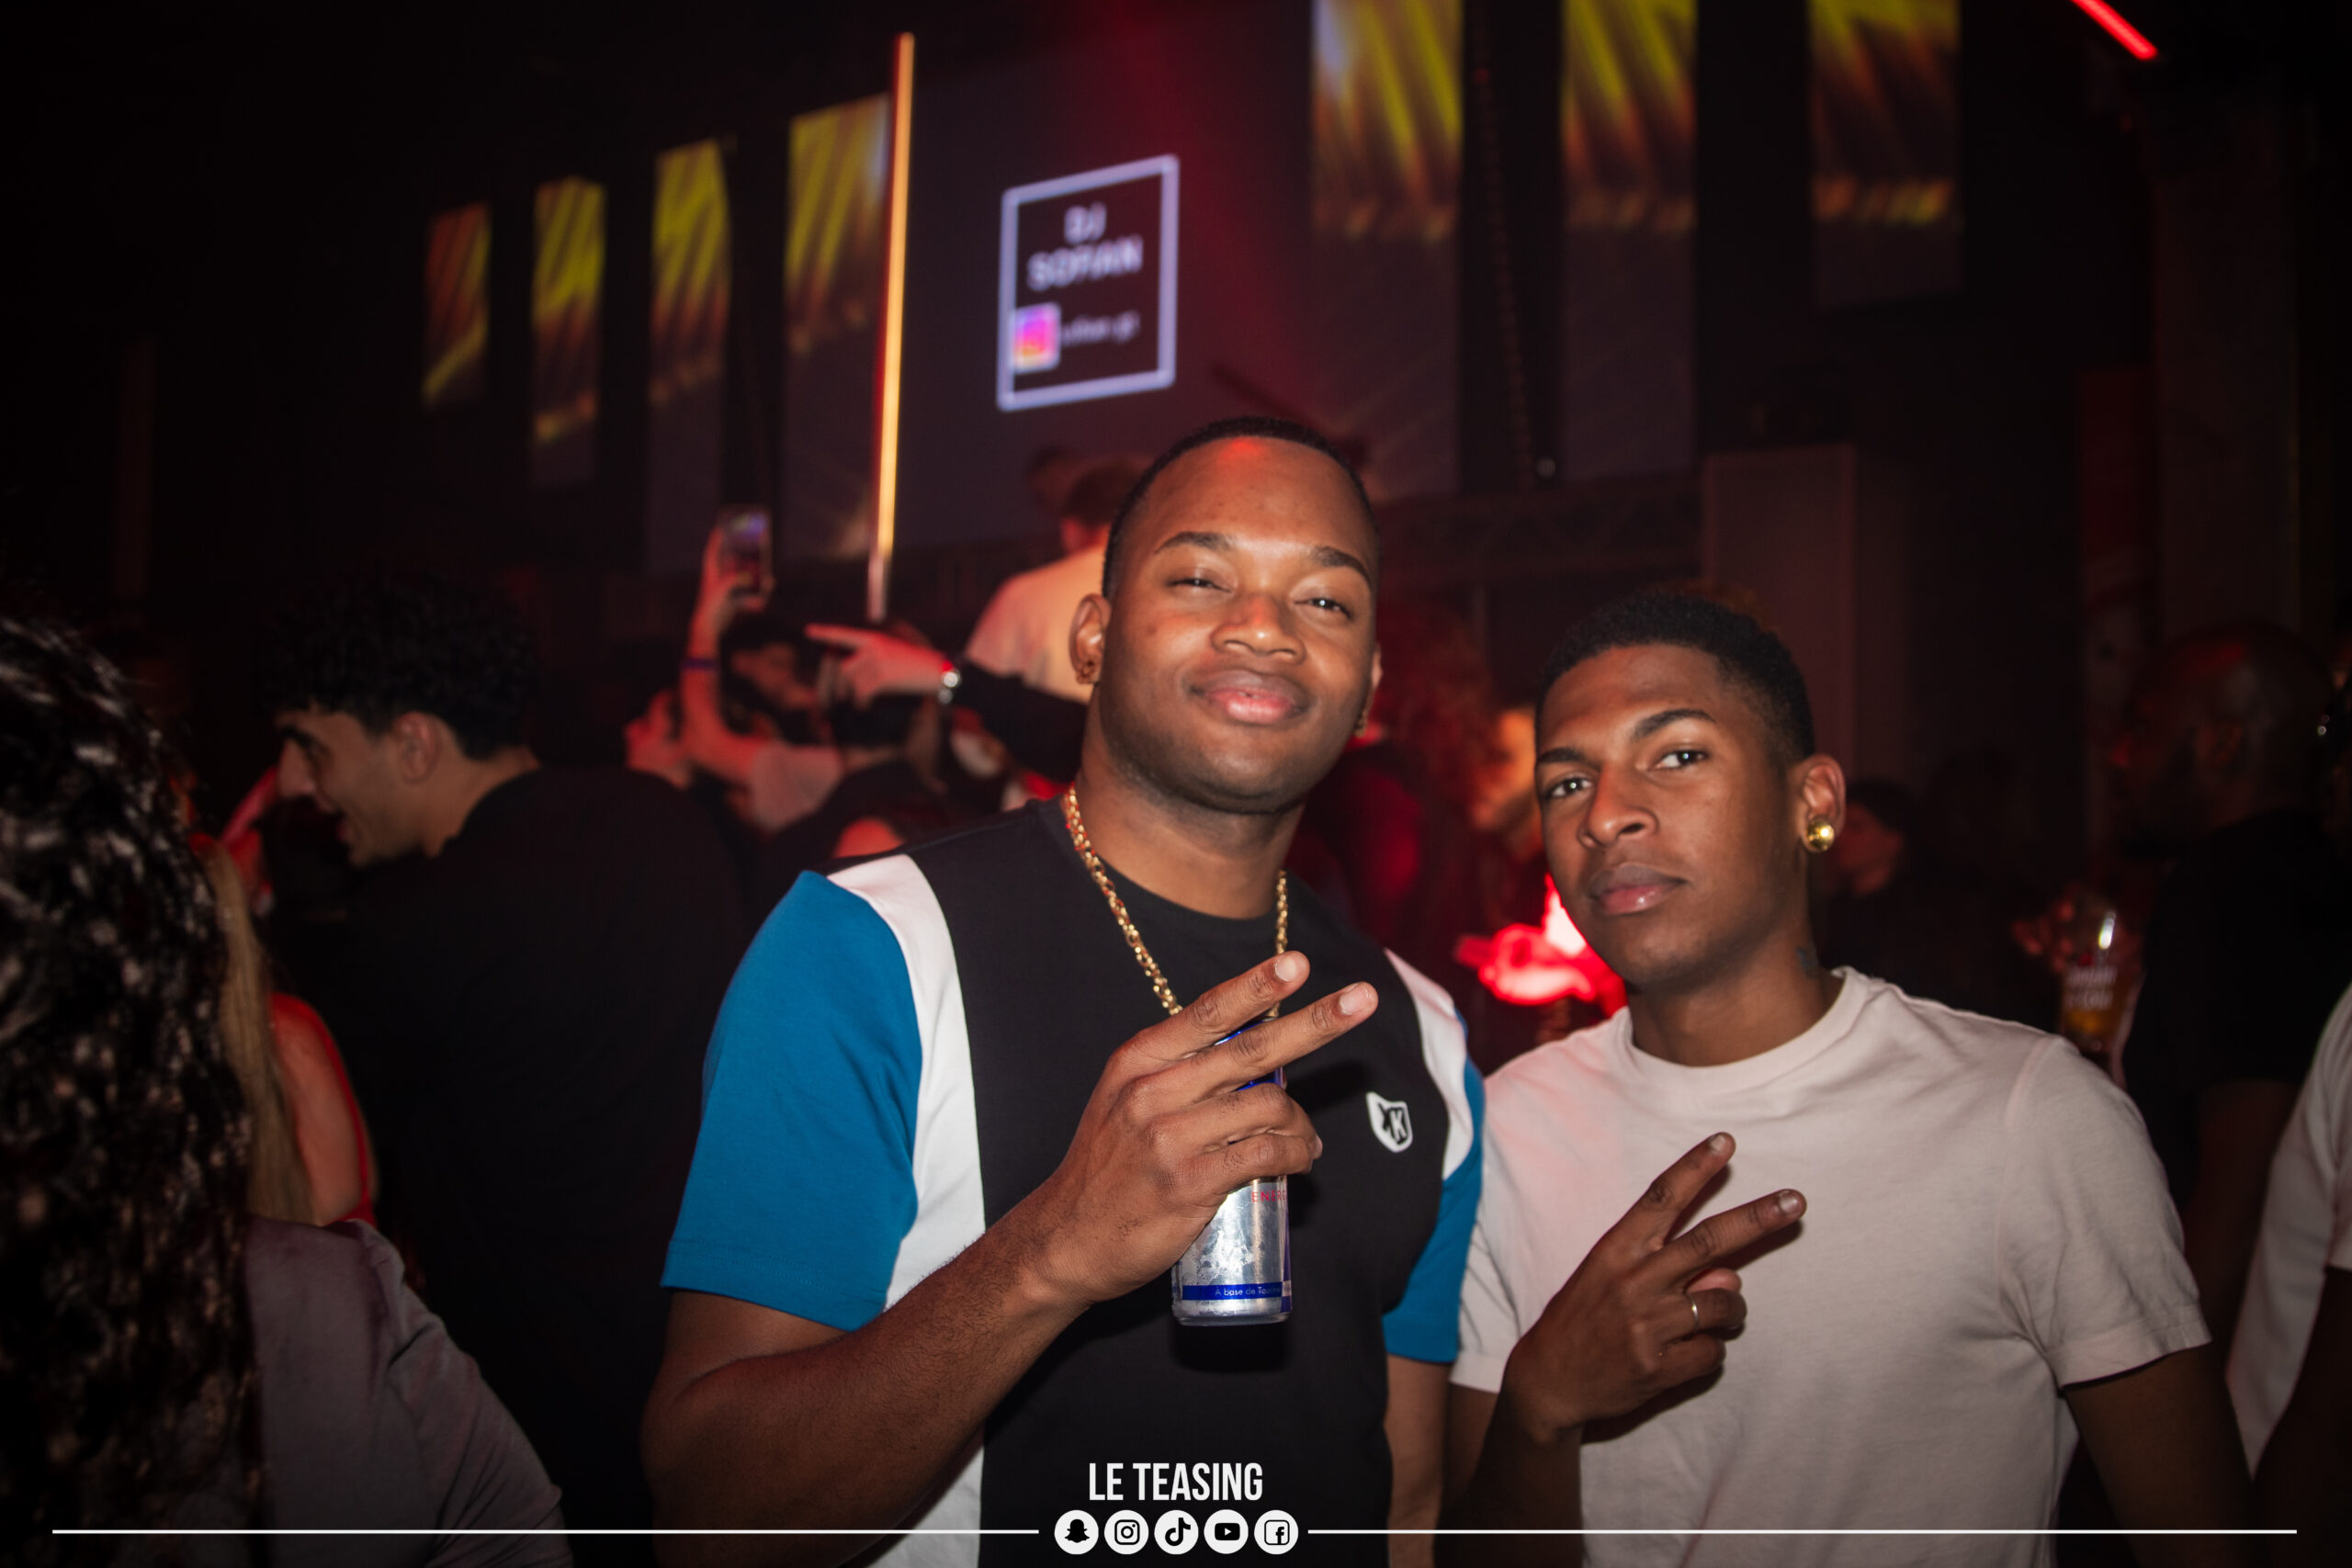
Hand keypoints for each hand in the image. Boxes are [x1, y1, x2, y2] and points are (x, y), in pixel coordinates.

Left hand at [693, 524, 765, 652]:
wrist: (709, 628)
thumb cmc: (711, 608)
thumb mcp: (722, 590)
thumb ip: (734, 581)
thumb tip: (748, 578)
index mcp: (711, 574)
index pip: (712, 552)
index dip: (716, 540)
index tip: (720, 528)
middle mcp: (718, 580)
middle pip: (729, 562)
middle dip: (738, 554)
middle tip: (748, 545)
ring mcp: (726, 590)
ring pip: (740, 578)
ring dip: (751, 575)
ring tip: (763, 571)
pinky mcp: (732, 601)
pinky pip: (746, 595)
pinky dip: (754, 597)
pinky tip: (763, 597)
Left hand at [805, 623, 950, 705]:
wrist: (941, 671)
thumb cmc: (919, 667)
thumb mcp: (895, 653)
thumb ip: (874, 657)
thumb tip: (853, 674)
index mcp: (876, 639)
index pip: (845, 634)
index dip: (825, 632)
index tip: (808, 631)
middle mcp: (875, 646)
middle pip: (845, 669)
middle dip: (842, 688)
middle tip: (843, 700)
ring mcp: (880, 660)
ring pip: (853, 682)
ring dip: (853, 697)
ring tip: (860, 704)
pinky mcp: (885, 676)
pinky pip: (863, 692)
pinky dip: (862, 703)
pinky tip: (867, 706)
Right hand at [1005, 951, 1374, 1309]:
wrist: (1067, 1237)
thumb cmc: (1109, 1165)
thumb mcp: (1125, 1099)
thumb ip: (1180, 1071)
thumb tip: (1255, 1052)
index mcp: (1139, 1060)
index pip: (1207, 1012)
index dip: (1257, 985)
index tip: (1298, 963)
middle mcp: (1153, 1091)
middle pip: (1252, 1049)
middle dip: (1315, 1022)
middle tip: (1362, 999)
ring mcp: (1171, 1137)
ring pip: (1269, 1107)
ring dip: (1302, 1123)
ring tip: (1307, 1141)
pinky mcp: (1191, 1182)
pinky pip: (1266, 1155)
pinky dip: (1296, 1155)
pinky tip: (1302, 1160)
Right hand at [1497, 1133, 1802, 1441]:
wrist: (1549, 1380)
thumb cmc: (1584, 1318)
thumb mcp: (1613, 1278)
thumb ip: (1672, 1269)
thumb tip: (1731, 1273)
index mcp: (1616, 1251)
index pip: (1661, 1199)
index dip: (1695, 1168)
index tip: (1726, 1142)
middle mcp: (1632, 1281)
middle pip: (1708, 1240)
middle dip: (1757, 1219)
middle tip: (1795, 1201)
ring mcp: (1645, 1326)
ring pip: (1723, 1301)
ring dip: (1732, 1308)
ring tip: (1714, 1316)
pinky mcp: (1657, 1367)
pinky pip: (1712, 1352)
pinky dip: (1709, 1351)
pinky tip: (1683, 1353)